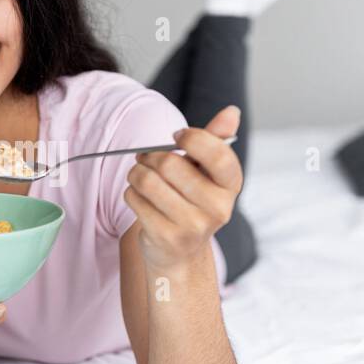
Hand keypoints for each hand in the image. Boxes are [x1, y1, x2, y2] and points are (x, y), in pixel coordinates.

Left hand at [123, 104, 243, 269]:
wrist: (180, 251)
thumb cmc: (191, 200)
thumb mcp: (206, 171)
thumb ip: (215, 140)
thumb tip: (231, 111)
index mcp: (231, 185)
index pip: (218, 154)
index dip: (193, 139)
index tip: (177, 136)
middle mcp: (218, 208)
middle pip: (171, 164)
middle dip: (150, 156)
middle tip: (145, 158)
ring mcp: (193, 226)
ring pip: (148, 181)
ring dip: (136, 173)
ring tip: (139, 176)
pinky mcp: (167, 237)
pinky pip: (135, 199)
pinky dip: (131, 193)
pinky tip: (140, 198)